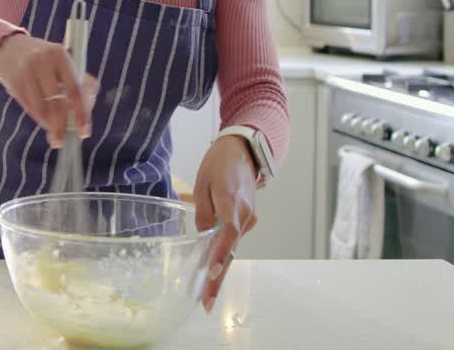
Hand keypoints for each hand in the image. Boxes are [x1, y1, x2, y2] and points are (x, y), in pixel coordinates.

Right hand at [0, 33, 97, 146]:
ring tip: (55, 136)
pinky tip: (44, 123)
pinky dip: (38, 118)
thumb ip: (80, 79)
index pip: (75, 89)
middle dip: (62, 125)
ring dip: (50, 125)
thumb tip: (90, 103)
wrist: (10, 48)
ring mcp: (25, 72)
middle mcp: (42, 61)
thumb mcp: (62, 61)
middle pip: (56, 102)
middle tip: (65, 140)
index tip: (84, 132)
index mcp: (60, 55)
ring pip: (41, 107)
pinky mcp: (14, 82)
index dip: (81, 113)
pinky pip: (29, 106)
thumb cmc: (44, 59)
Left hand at [193, 134, 259, 311]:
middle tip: (206, 302)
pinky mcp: (248, 220)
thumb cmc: (219, 164)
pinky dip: (222, 255)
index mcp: (233, 204)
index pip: (227, 234)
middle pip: (230, 251)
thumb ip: (203, 213)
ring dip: (218, 269)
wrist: (242, 151)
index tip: (211, 273)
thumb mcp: (203, 185)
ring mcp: (250, 219)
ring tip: (204, 294)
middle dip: (218, 278)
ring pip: (232, 248)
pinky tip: (210, 271)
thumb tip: (203, 236)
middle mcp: (246, 216)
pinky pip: (233, 240)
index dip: (219, 254)